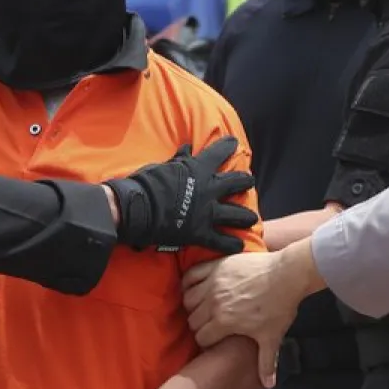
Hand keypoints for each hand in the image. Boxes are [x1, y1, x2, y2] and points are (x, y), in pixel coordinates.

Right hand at [103, 137, 258, 253]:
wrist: (137, 210)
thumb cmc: (146, 184)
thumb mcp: (163, 166)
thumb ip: (179, 160)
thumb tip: (188, 148)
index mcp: (198, 169)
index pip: (218, 152)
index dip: (228, 146)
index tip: (233, 143)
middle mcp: (209, 189)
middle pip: (237, 182)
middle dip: (246, 181)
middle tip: (249, 182)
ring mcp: (207, 213)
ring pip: (237, 214)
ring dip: (246, 216)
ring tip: (251, 218)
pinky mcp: (201, 233)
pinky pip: (221, 241)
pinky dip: (231, 244)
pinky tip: (239, 245)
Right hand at [183, 250, 309, 386]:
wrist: (287, 274)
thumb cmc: (280, 307)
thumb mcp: (272, 337)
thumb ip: (266, 362)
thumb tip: (268, 385)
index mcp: (224, 322)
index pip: (201, 337)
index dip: (206, 341)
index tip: (213, 340)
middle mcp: (213, 303)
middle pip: (193, 319)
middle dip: (199, 325)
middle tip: (210, 324)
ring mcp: (212, 282)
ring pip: (188, 299)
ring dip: (193, 305)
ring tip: (203, 307)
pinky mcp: (215, 266)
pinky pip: (191, 275)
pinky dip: (189, 282)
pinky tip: (195, 287)